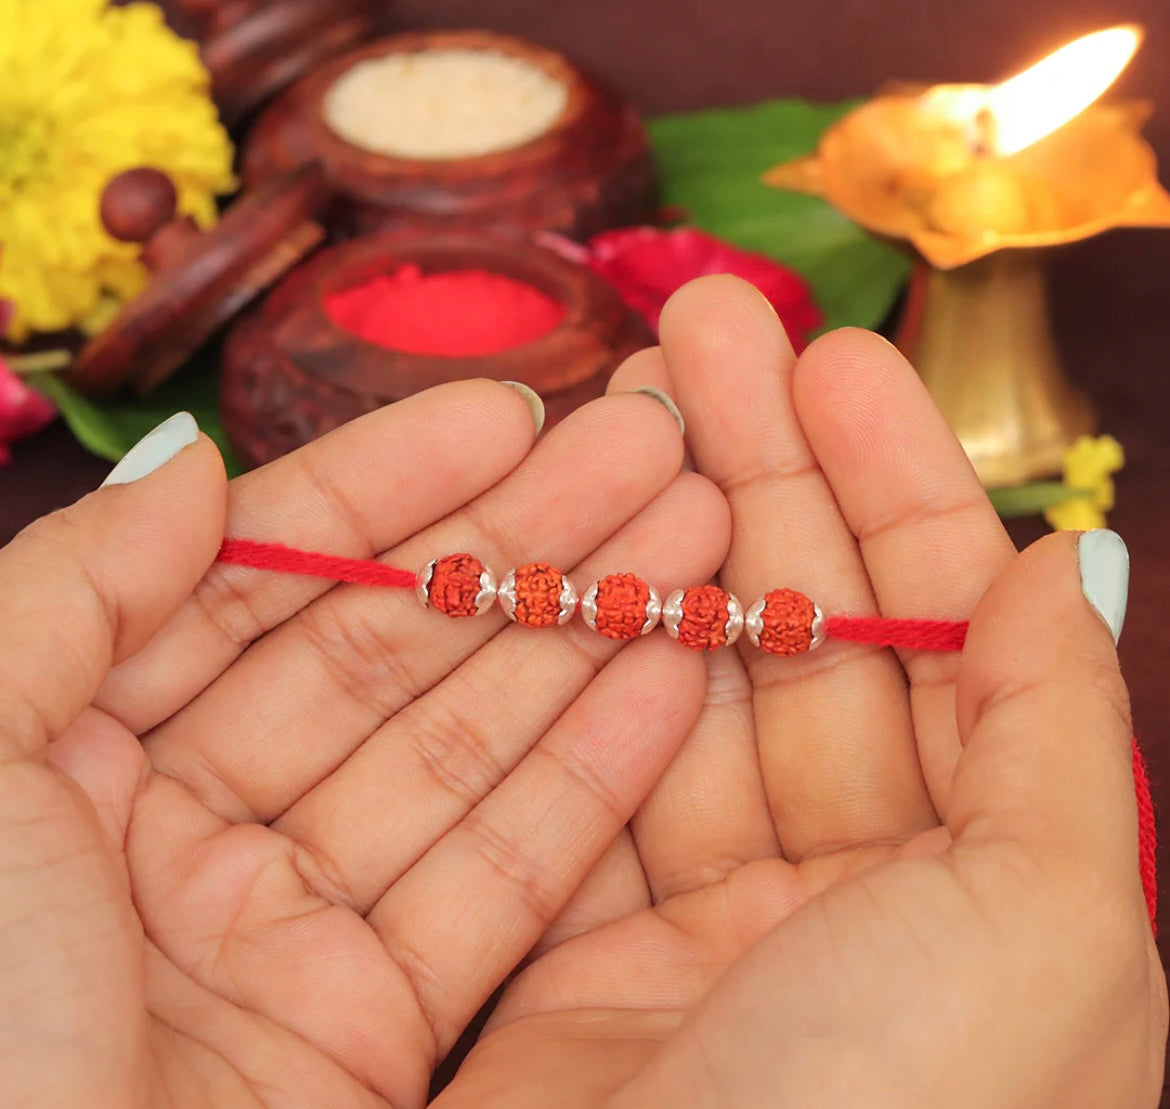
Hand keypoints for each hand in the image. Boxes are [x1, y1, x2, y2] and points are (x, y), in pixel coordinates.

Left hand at [0, 382, 729, 1105]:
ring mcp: (294, 928)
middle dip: (522, 540)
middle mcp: (194, 827)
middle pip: (393, 647)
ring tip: (695, 539)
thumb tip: (192, 465)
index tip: (512, 411)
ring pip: (468, 749)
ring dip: (581, 637)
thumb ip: (70, 597)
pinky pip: (501, 878)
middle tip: (646, 448)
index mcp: (81, 754)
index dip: (391, 483)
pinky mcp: (376, 1028)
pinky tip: (674, 672)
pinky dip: (594, 776)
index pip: (267, 576)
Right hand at [439, 277, 1168, 1107]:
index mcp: (990, 877)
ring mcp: (715, 910)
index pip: (939, 627)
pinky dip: (580, 659)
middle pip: (803, 624)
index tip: (827, 358)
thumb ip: (1063, 732)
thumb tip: (1066, 565)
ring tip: (629, 401)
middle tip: (702, 330)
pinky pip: (589, 767)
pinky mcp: (588, 941)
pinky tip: (575, 551)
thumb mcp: (1048, 925)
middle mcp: (859, 885)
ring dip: (661, 542)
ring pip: (688, 676)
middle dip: (758, 469)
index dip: (887, 482)